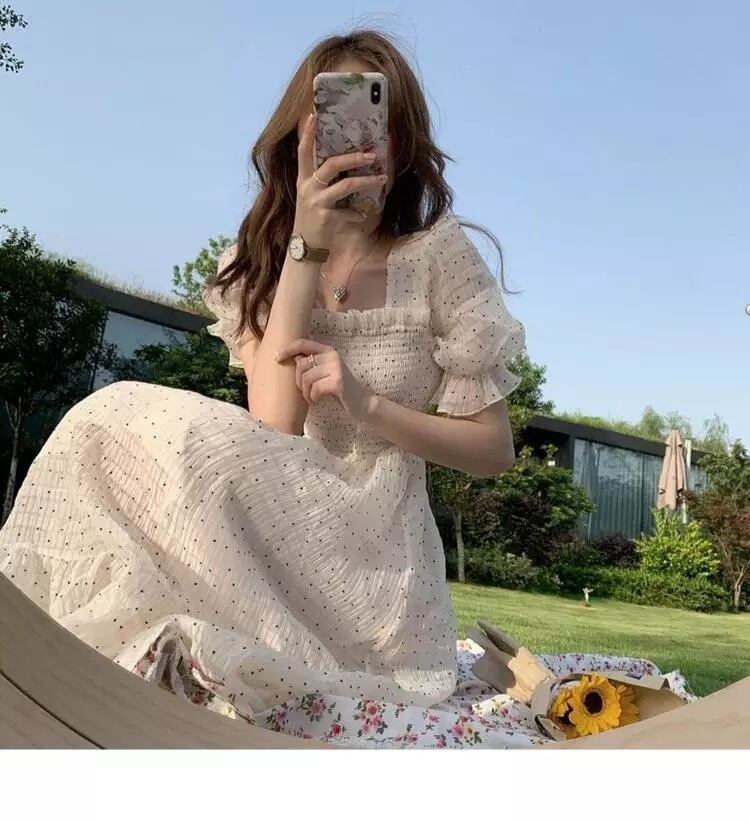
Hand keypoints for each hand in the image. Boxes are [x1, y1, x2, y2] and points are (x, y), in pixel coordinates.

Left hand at [274, 338, 374, 420]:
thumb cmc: (339, 389)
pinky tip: (317, 401)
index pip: (302, 344)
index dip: (287, 349)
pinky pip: (315, 389)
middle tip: (305, 392)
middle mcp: (333, 355)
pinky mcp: (338, 381)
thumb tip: (293, 357)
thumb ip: (311, 364)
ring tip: (311, 398)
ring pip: (306, 378)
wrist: (362, 404)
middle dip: (299, 382)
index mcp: (328, 350)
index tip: (276, 359)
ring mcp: (337, 367)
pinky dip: (313, 398)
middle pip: (301, 365)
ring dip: (305, 392)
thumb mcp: (324, 373)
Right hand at [293, 111, 387, 247]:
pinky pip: (349, 211)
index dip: (309, 132)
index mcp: (304, 179)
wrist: (304, 248)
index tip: (315, 114)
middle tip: (372, 153)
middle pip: (332, 164)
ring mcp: (316, 202)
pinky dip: (358, 214)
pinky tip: (362, 215)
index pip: (303, 151)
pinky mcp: (325, 218)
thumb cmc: (312, 218)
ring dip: (367, 181)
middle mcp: (308, 188)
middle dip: (354, 157)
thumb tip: (346, 164)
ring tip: (382, 178)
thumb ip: (323, 180)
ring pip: (346, 185)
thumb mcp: (312, 196)